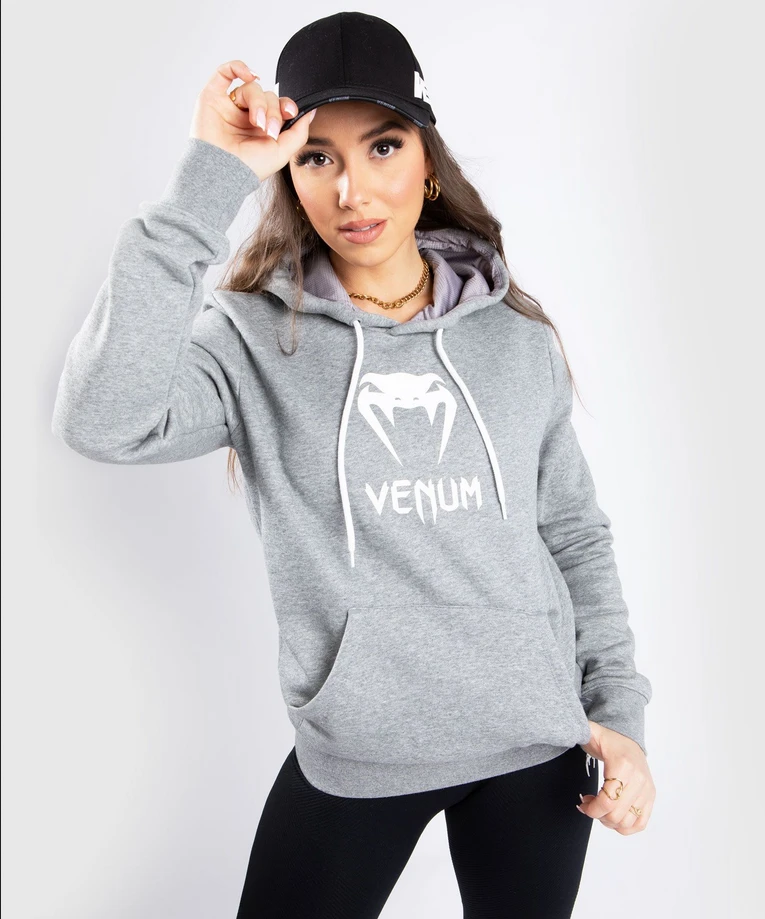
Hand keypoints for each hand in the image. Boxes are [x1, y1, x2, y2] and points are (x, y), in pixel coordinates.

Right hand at [189, 59, 316, 182]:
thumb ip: (299, 132)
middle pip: (267, 96)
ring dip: (258, 101)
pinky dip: (239, 67)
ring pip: (251, 87)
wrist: (222, 171)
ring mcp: (230, 106)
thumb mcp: (283, 153)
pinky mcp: (213, 97)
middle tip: (268, 128)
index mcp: (263, 128)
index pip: (279, 106)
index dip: (286, 106)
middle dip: (272, 110)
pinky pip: (226, 72)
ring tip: (256, 121)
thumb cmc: (249, 168)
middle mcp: (246, 116)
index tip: (290, 113)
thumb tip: (310, 112)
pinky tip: (250, 75)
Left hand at [577, 721, 655, 834]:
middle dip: (598, 815)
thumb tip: (567, 730)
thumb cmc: (607, 740)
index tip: (582, 802)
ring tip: (601, 809)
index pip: (607, 801)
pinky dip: (625, 826)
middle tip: (589, 805)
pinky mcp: (650, 797)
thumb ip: (578, 731)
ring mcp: (647, 790)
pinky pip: (640, 823)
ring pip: (628, 823)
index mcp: (623, 765)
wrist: (628, 740)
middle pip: (616, 815)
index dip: (591, 809)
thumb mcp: (591, 733)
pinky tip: (613, 814)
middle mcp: (639, 780)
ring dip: (610, 822)